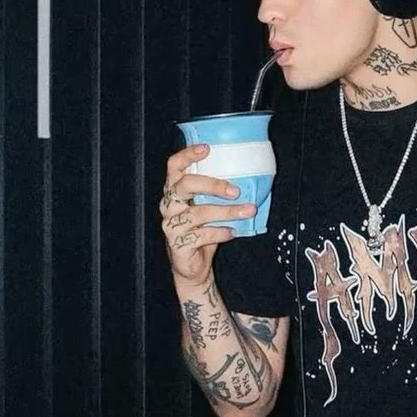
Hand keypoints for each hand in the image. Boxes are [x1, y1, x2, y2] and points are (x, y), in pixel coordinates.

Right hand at [160, 144, 255, 286]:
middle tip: (235, 190)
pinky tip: (232, 232)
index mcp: (174, 191)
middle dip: (212, 184)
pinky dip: (221, 232)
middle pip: (185, 185)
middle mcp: (169, 205)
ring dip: (227, 211)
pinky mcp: (178, 244)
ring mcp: (171, 225)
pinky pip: (202, 235)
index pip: (174, 166)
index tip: (207, 148)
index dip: (187, 155)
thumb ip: (215, 194)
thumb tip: (246, 178)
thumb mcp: (206, 207)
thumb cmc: (201, 231)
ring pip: (198, 213)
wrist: (192, 267)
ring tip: (247, 211)